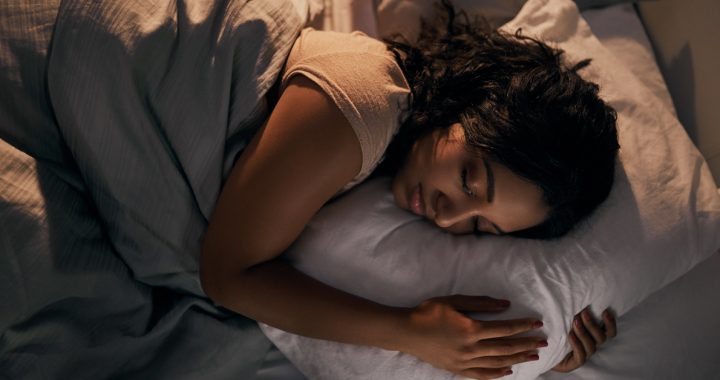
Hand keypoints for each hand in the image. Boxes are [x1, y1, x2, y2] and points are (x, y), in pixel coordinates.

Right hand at [400, 295, 546, 379]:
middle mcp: (471, 348)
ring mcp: (464, 361)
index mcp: (471, 329)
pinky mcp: (457, 369)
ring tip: (533, 356)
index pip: (504, 329)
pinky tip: (508, 370)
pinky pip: (482, 375)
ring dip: (517, 359)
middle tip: (543, 342)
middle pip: (506, 348)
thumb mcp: (453, 301)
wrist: (406, 332)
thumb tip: (505, 304)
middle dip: (526, 344)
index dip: (523, 326)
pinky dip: (497, 374)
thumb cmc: (428, 312)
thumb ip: (481, 303)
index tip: (537, 324)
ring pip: (497, 362)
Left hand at [552, 307, 616, 372]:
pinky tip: (570, 335)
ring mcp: (585, 354)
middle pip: (601, 338)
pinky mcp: (576, 362)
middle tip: (583, 312)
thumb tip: (576, 295)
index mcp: (593, 335)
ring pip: (591, 346)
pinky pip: (581, 356)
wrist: (546, 349)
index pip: (610, 332)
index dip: (611, 323)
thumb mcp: (566, 319)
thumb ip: (575, 311)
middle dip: (592, 324)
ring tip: (574, 322)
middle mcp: (592, 344)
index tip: (605, 311)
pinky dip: (577, 344)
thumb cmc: (557, 331)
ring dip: (583, 332)